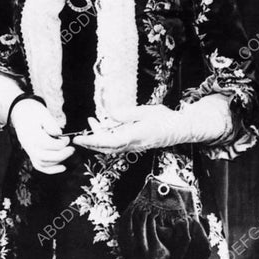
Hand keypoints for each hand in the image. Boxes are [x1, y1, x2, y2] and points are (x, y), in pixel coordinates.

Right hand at [9, 99, 73, 173]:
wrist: (21, 113)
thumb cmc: (34, 112)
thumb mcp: (43, 113)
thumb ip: (51, 124)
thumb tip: (59, 134)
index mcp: (31, 134)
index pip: (46, 144)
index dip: (60, 143)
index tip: (67, 138)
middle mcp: (28, 145)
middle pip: (44, 157)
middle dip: (61, 155)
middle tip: (72, 149)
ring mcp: (29, 151)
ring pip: (42, 163)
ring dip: (58, 161)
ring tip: (68, 153)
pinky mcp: (31, 154)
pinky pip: (39, 166)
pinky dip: (51, 170)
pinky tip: (63, 167)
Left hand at [72, 106, 187, 154]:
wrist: (180, 129)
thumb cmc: (166, 119)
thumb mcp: (146, 111)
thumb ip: (127, 113)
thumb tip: (110, 113)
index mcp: (134, 136)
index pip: (109, 142)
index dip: (93, 141)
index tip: (81, 140)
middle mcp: (133, 144)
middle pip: (107, 147)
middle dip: (91, 142)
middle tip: (78, 137)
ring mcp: (135, 145)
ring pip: (111, 146)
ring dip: (99, 137)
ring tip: (92, 122)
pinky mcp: (136, 144)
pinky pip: (118, 143)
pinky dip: (108, 136)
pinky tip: (106, 125)